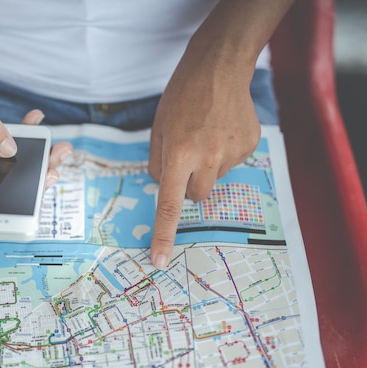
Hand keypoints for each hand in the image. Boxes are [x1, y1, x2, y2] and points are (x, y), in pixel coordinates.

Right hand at [0, 83, 71, 197]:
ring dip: (36, 163)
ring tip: (58, 150)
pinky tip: (39, 128)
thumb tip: (9, 149)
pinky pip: (12, 159)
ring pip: (9, 174)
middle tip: (53, 169)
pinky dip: (29, 145)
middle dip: (28, 180)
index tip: (30, 193)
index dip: (0, 199)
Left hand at [148, 64, 259, 268]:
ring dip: (206, 166)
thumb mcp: (157, 129)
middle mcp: (208, 158)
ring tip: (205, 134)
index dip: (164, 235)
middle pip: (196, 196)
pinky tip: (221, 130)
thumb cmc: (181, 96)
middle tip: (186, 155)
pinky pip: (230, 163)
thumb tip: (165, 188)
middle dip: (187, 183)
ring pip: (213, 179)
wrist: (220, 67)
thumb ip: (158, 164)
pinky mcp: (250, 146)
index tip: (159, 260)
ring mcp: (233, 153)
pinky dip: (223, 153)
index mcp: (179, 154)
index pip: (170, 205)